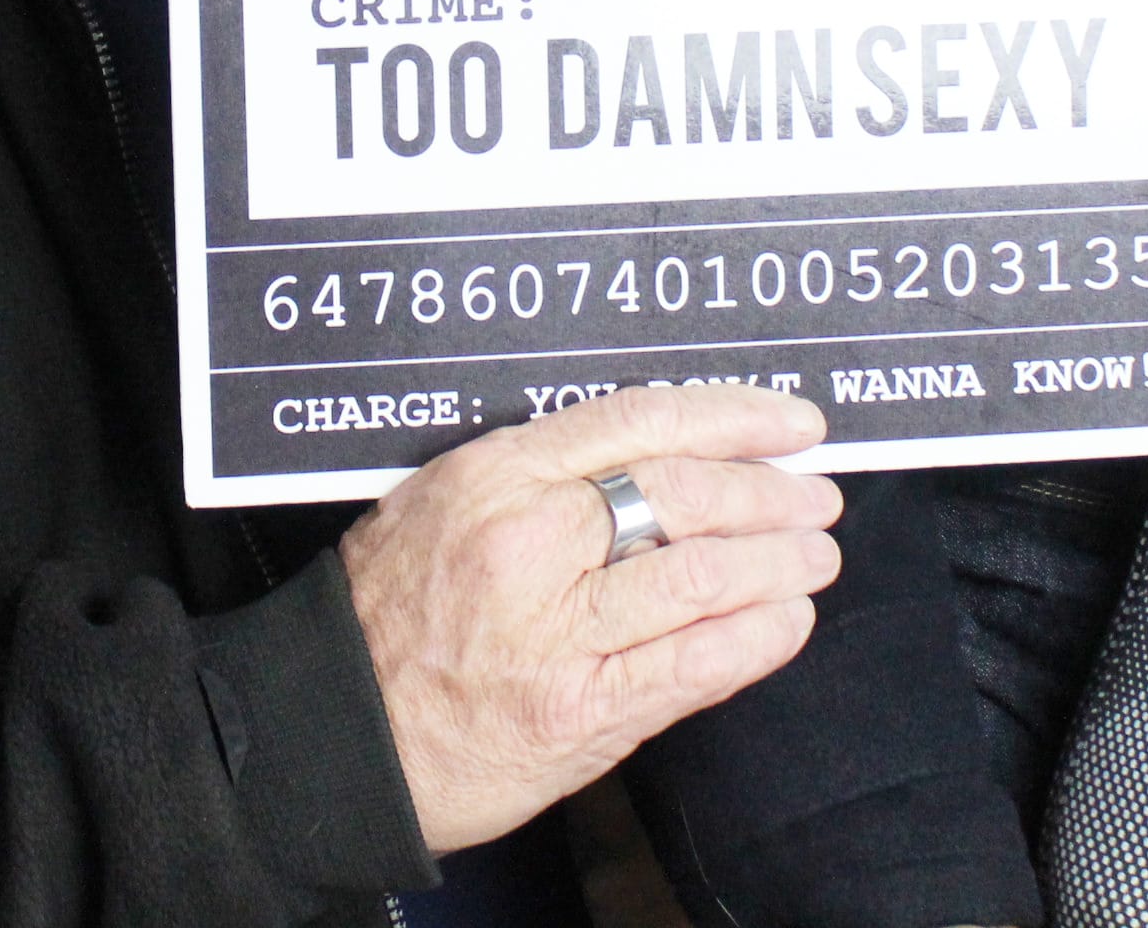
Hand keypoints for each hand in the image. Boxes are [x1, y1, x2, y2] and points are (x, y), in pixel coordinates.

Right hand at [339, 382, 840, 852]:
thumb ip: (542, 474)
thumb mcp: (444, 501)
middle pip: (686, 495)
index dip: (736, 417)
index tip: (792, 423)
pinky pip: (691, 666)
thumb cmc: (387, 615)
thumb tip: (662, 456)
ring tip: (815, 560)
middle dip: (771, 495)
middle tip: (816, 498)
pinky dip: (755, 640)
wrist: (332, 730)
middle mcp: (529, 542)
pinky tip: (786, 623)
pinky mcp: (577, 711)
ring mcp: (556, 631)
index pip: (642, 422)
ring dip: (779, 566)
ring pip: (702, 578)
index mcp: (497, 474)